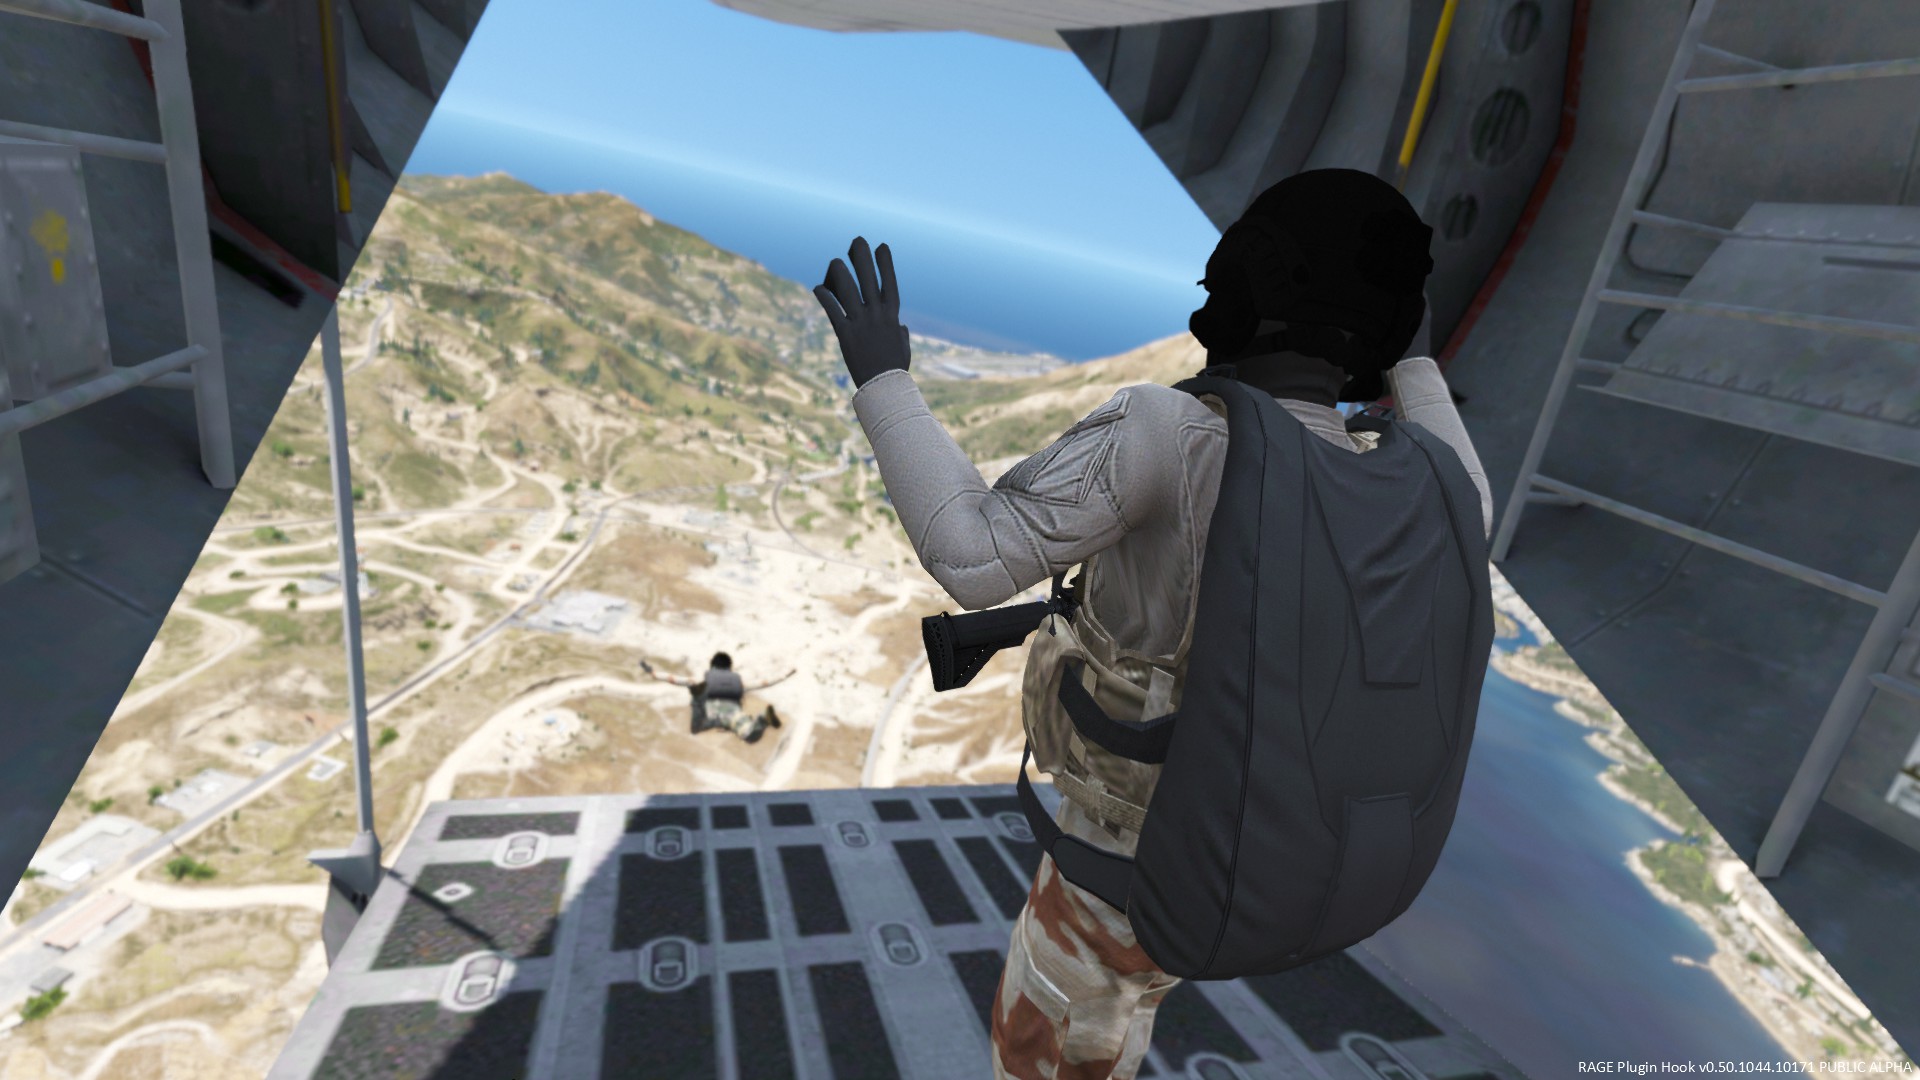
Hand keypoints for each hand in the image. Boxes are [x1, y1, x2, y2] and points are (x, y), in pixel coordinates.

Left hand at [815, 237, 910, 388]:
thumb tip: (901, 327)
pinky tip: (818, 288)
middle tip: (857, 241)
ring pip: (848, 290)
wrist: (884, 387)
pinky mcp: (845, 334)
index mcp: (892, 316)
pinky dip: (825, 297)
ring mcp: (861, 323)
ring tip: (835, 262)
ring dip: (840, 273)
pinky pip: (833, 310)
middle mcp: (877, 315)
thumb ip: (901, 333)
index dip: (885, 263)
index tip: (882, 246)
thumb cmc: (895, 370)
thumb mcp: (903, 348)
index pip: (889, 283)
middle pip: (869, 279)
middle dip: (863, 258)